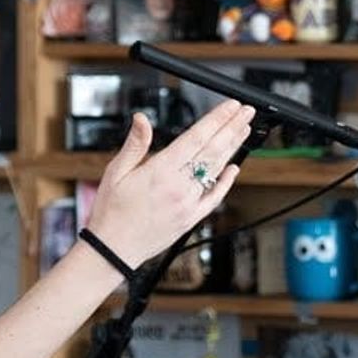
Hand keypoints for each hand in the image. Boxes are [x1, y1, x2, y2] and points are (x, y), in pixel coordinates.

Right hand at [82, 101, 254, 266]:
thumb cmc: (111, 212)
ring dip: (233, 148)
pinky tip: (234, 168)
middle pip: (213, 151)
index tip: (231, 106)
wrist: (113, 250)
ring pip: (217, 170)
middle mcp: (179, 186)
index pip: (196, 138)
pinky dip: (226, 182)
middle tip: (247, 112)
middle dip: (232, 128)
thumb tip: (141, 118)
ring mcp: (189, 203)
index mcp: (160, 171)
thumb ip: (135, 144)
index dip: (216, 119)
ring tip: (244, 130)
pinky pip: (215, 197)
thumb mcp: (115, 172)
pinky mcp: (192, 218)